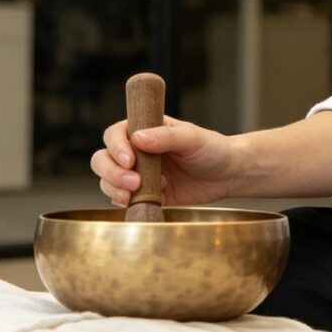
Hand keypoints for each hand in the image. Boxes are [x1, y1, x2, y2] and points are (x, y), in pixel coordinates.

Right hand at [91, 116, 241, 206]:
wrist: (228, 175)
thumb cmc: (212, 150)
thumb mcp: (192, 138)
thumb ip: (166, 137)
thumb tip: (138, 138)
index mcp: (145, 129)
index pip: (116, 134)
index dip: (116, 147)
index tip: (130, 160)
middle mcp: (137, 150)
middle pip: (103, 158)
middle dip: (111, 172)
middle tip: (133, 182)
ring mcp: (139, 173)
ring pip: (108, 180)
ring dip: (114, 189)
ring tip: (136, 193)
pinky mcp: (145, 194)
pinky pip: (122, 199)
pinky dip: (125, 202)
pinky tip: (144, 200)